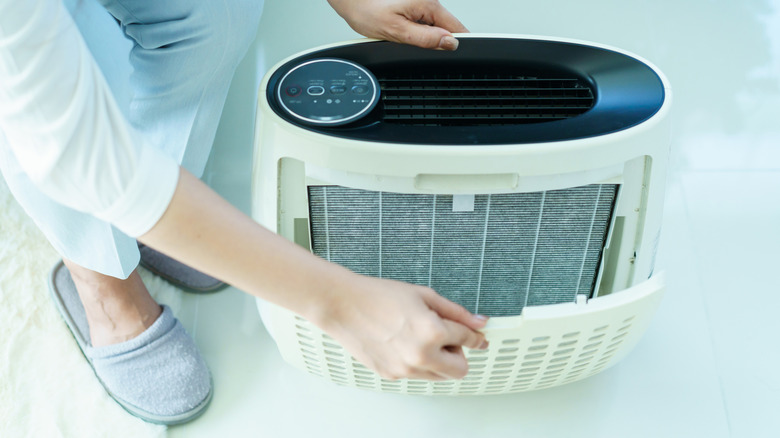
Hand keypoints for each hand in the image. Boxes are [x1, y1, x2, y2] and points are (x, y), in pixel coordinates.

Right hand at [313, 274, 488, 380]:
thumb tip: (479, 322)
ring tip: (421, 337)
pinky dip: (418, 362)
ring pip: (439, 376)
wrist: (343, 305)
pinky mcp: (391, 375)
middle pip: (460, 370)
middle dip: (458, 354)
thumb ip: (455, 312)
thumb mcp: (423, 296)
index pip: (467, 339)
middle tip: (445, 337)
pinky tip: (403, 342)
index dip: (475, 336)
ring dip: (439, 360)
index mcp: (432, 332)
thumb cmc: (379, 295)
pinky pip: (417, 375)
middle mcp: (420, 356)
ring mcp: (405, 369)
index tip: (478, 337)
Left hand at [327, 0, 468, 49]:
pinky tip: (401, 29)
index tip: (450, 56)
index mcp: (428, 4)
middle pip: (445, 27)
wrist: (353, 1)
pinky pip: (424, 22)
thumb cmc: (368, 12)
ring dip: (424, 36)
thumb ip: (426, 39)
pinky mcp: (414, 4)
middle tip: (413, 44)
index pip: (456, 27)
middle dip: (435, 41)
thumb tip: (450, 43)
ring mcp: (421, 2)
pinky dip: (416, 30)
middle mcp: (428, 0)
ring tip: (402, 34)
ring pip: (434, 26)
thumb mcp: (398, 32)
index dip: (455, 44)